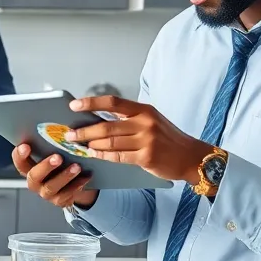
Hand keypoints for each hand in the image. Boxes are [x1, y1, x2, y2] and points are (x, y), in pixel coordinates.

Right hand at [13, 144, 96, 208]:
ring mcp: (45, 193)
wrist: (72, 184)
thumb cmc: (62, 162)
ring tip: (77, 167)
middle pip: (34, 176)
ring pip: (51, 187)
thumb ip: (52, 145)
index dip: (20, 155)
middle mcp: (34, 181)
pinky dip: (77, 185)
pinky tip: (86, 176)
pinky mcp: (59, 201)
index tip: (25, 146)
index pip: (19, 161)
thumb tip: (60, 126)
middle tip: (58, 157)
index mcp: (29, 167)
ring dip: (65, 176)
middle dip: (45, 166)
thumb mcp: (54, 153)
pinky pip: (67, 195)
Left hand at [68, 96, 211, 183]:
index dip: (91, 103)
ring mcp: (146, 141)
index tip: (73, 105)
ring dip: (91, 144)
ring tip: (79, 145)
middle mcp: (145, 123)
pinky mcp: (146, 158)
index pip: (112, 102)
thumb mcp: (151, 120)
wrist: (191, 157)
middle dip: (84, 130)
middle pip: (106, 125)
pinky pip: (118, 156)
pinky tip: (93, 155)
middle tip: (69, 134)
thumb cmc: (167, 139)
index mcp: (144, 110)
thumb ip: (128, 118)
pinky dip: (102, 156)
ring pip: (109, 142)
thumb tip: (96, 119)